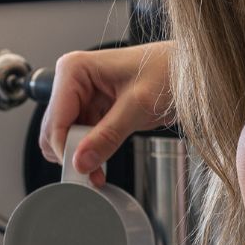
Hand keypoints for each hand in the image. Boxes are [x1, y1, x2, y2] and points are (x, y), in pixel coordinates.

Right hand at [39, 41, 175, 182]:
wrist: (189, 69)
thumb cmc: (170, 70)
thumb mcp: (138, 106)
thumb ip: (108, 135)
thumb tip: (82, 161)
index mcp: (75, 70)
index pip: (56, 120)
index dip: (66, 149)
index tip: (81, 172)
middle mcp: (73, 81)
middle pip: (55, 130)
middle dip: (72, 155)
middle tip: (91, 174)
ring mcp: (83, 96)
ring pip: (66, 137)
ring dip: (81, 158)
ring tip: (99, 173)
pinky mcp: (94, 109)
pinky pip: (82, 138)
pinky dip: (90, 153)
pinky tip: (101, 165)